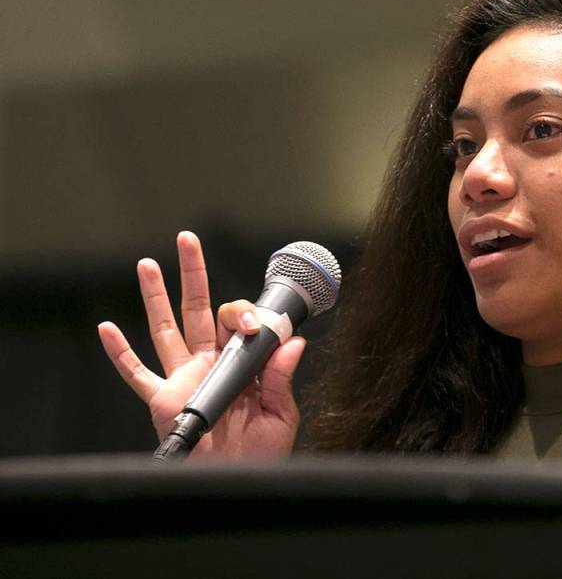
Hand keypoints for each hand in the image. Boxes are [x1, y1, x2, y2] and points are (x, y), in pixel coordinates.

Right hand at [97, 231, 304, 459]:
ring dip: (155, 297)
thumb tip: (293, 341)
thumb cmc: (261, 454)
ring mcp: (183, 379)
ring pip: (165, 330)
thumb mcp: (282, 414)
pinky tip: (106, 328)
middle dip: (192, 274)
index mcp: (241, 363)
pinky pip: (136, 374)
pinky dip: (119, 352)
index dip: (243, 314)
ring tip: (146, 265)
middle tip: (187, 240)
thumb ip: (282, 377)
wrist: (235, 482)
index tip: (253, 326)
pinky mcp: (162, 400)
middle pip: (197, 310)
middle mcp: (210, 363)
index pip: (237, 322)